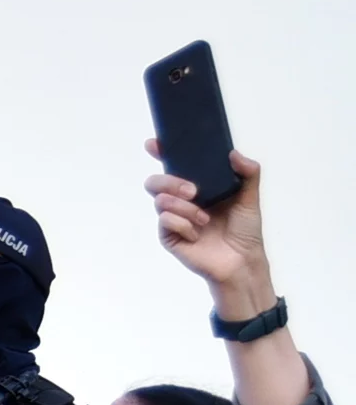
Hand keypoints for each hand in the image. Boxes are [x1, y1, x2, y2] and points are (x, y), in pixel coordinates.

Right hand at [145, 143, 270, 310]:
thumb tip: (234, 153)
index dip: (162, 153)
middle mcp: (182, 201)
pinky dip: (183, 225)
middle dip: (170, 182)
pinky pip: (165, 222)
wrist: (242, 260)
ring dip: (183, 207)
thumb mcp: (250, 197)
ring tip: (203, 219)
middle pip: (156, 182)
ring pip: (159, 201)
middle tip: (193, 191)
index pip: (175, 167)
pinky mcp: (169, 237)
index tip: (155, 144)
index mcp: (198, 187)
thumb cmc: (245, 231)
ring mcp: (173, 219)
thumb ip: (248, 173)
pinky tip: (197, 234)